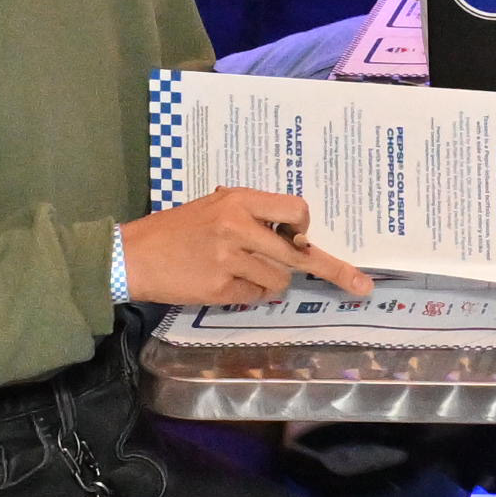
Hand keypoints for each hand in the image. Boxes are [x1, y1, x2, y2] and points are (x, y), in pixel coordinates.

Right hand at [123, 188, 370, 307]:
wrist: (133, 255)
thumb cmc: (176, 229)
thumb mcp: (213, 205)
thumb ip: (250, 214)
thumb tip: (291, 233)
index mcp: (238, 200)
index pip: (294, 210)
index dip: (304, 227)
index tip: (305, 238)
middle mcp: (238, 227)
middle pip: (298, 253)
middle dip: (332, 270)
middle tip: (362, 285)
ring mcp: (230, 260)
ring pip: (279, 280)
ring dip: (269, 281)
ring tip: (239, 271)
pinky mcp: (221, 288)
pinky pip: (255, 296)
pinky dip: (247, 293)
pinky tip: (222, 282)